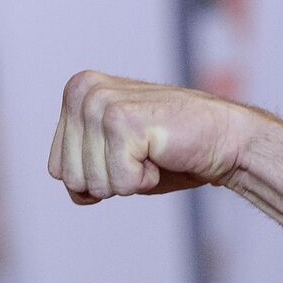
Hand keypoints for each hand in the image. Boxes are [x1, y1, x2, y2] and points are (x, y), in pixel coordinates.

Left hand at [48, 70, 256, 204]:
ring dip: (127, 180)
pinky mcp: (122, 120)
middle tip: (141, 154)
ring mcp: (100, 103)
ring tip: (151, 151)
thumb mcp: (111, 162)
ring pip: (93, 182)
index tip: (126, 154)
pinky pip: (119, 181)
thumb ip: (81, 170)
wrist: (224, 141)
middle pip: (71, 178)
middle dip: (110, 180)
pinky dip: (143, 180)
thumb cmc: (168, 153)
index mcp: (75, 93)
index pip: (57, 169)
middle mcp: (82, 91)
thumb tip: (74, 191)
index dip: (95, 178)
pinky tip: (161, 153)